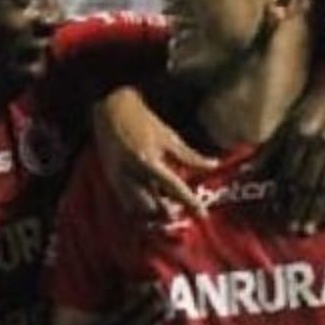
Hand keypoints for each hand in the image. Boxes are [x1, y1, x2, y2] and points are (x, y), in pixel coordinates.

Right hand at [94, 87, 216, 220]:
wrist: (111, 109)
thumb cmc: (142, 120)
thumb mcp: (168, 136)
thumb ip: (190, 156)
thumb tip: (213, 165)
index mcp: (149, 162)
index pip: (174, 188)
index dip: (190, 203)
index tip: (202, 215)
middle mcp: (132, 174)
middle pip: (153, 207)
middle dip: (168, 212)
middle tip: (179, 210)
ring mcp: (119, 179)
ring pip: (138, 209)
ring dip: (152, 211)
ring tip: (164, 206)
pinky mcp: (111, 180)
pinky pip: (126, 202)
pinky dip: (139, 205)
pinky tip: (149, 199)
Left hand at [266, 81, 324, 233]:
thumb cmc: (312, 107)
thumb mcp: (287, 122)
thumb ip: (269, 149)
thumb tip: (246, 173)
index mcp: (299, 134)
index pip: (288, 170)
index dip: (281, 193)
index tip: (275, 213)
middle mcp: (319, 142)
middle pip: (307, 182)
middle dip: (299, 207)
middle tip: (292, 228)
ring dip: (317, 210)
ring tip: (309, 228)